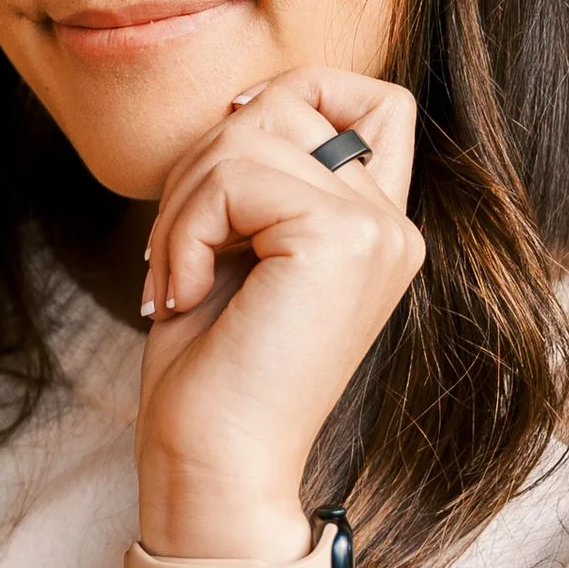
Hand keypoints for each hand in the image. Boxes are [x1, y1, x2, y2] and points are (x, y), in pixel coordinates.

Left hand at [137, 68, 421, 558]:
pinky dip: (185, 230)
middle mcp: (393, 225)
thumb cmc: (210, 376)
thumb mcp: (239, 251)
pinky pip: (233, 177)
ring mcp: (376, 230)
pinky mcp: (341, 239)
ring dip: (183, 203)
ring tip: (175, 280)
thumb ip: (261, 177)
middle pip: (292, 102)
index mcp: (378, 229)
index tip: (224, 168)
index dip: (294, 97)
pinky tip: (185, 296)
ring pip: (252, 133)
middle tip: (174, 253)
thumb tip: (249, 101)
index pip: (375, 97)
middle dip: (203, 162)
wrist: (215, 470)